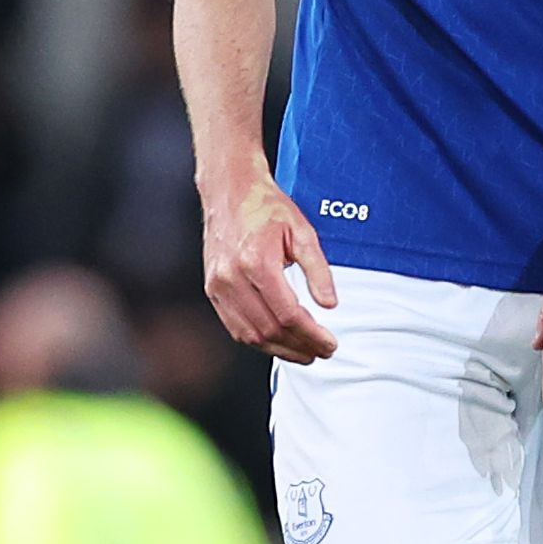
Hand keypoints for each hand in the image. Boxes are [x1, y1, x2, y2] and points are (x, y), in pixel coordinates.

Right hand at [201, 172, 338, 363]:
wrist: (230, 191)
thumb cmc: (266, 207)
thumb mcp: (302, 232)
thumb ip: (318, 269)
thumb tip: (329, 304)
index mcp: (256, 261)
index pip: (287, 313)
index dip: (311, 335)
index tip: (330, 343)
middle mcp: (232, 277)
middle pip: (268, 329)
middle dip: (299, 347)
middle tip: (322, 351)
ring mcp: (218, 285)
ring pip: (249, 334)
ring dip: (279, 350)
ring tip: (304, 353)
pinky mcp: (212, 289)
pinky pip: (234, 326)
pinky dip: (257, 340)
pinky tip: (277, 341)